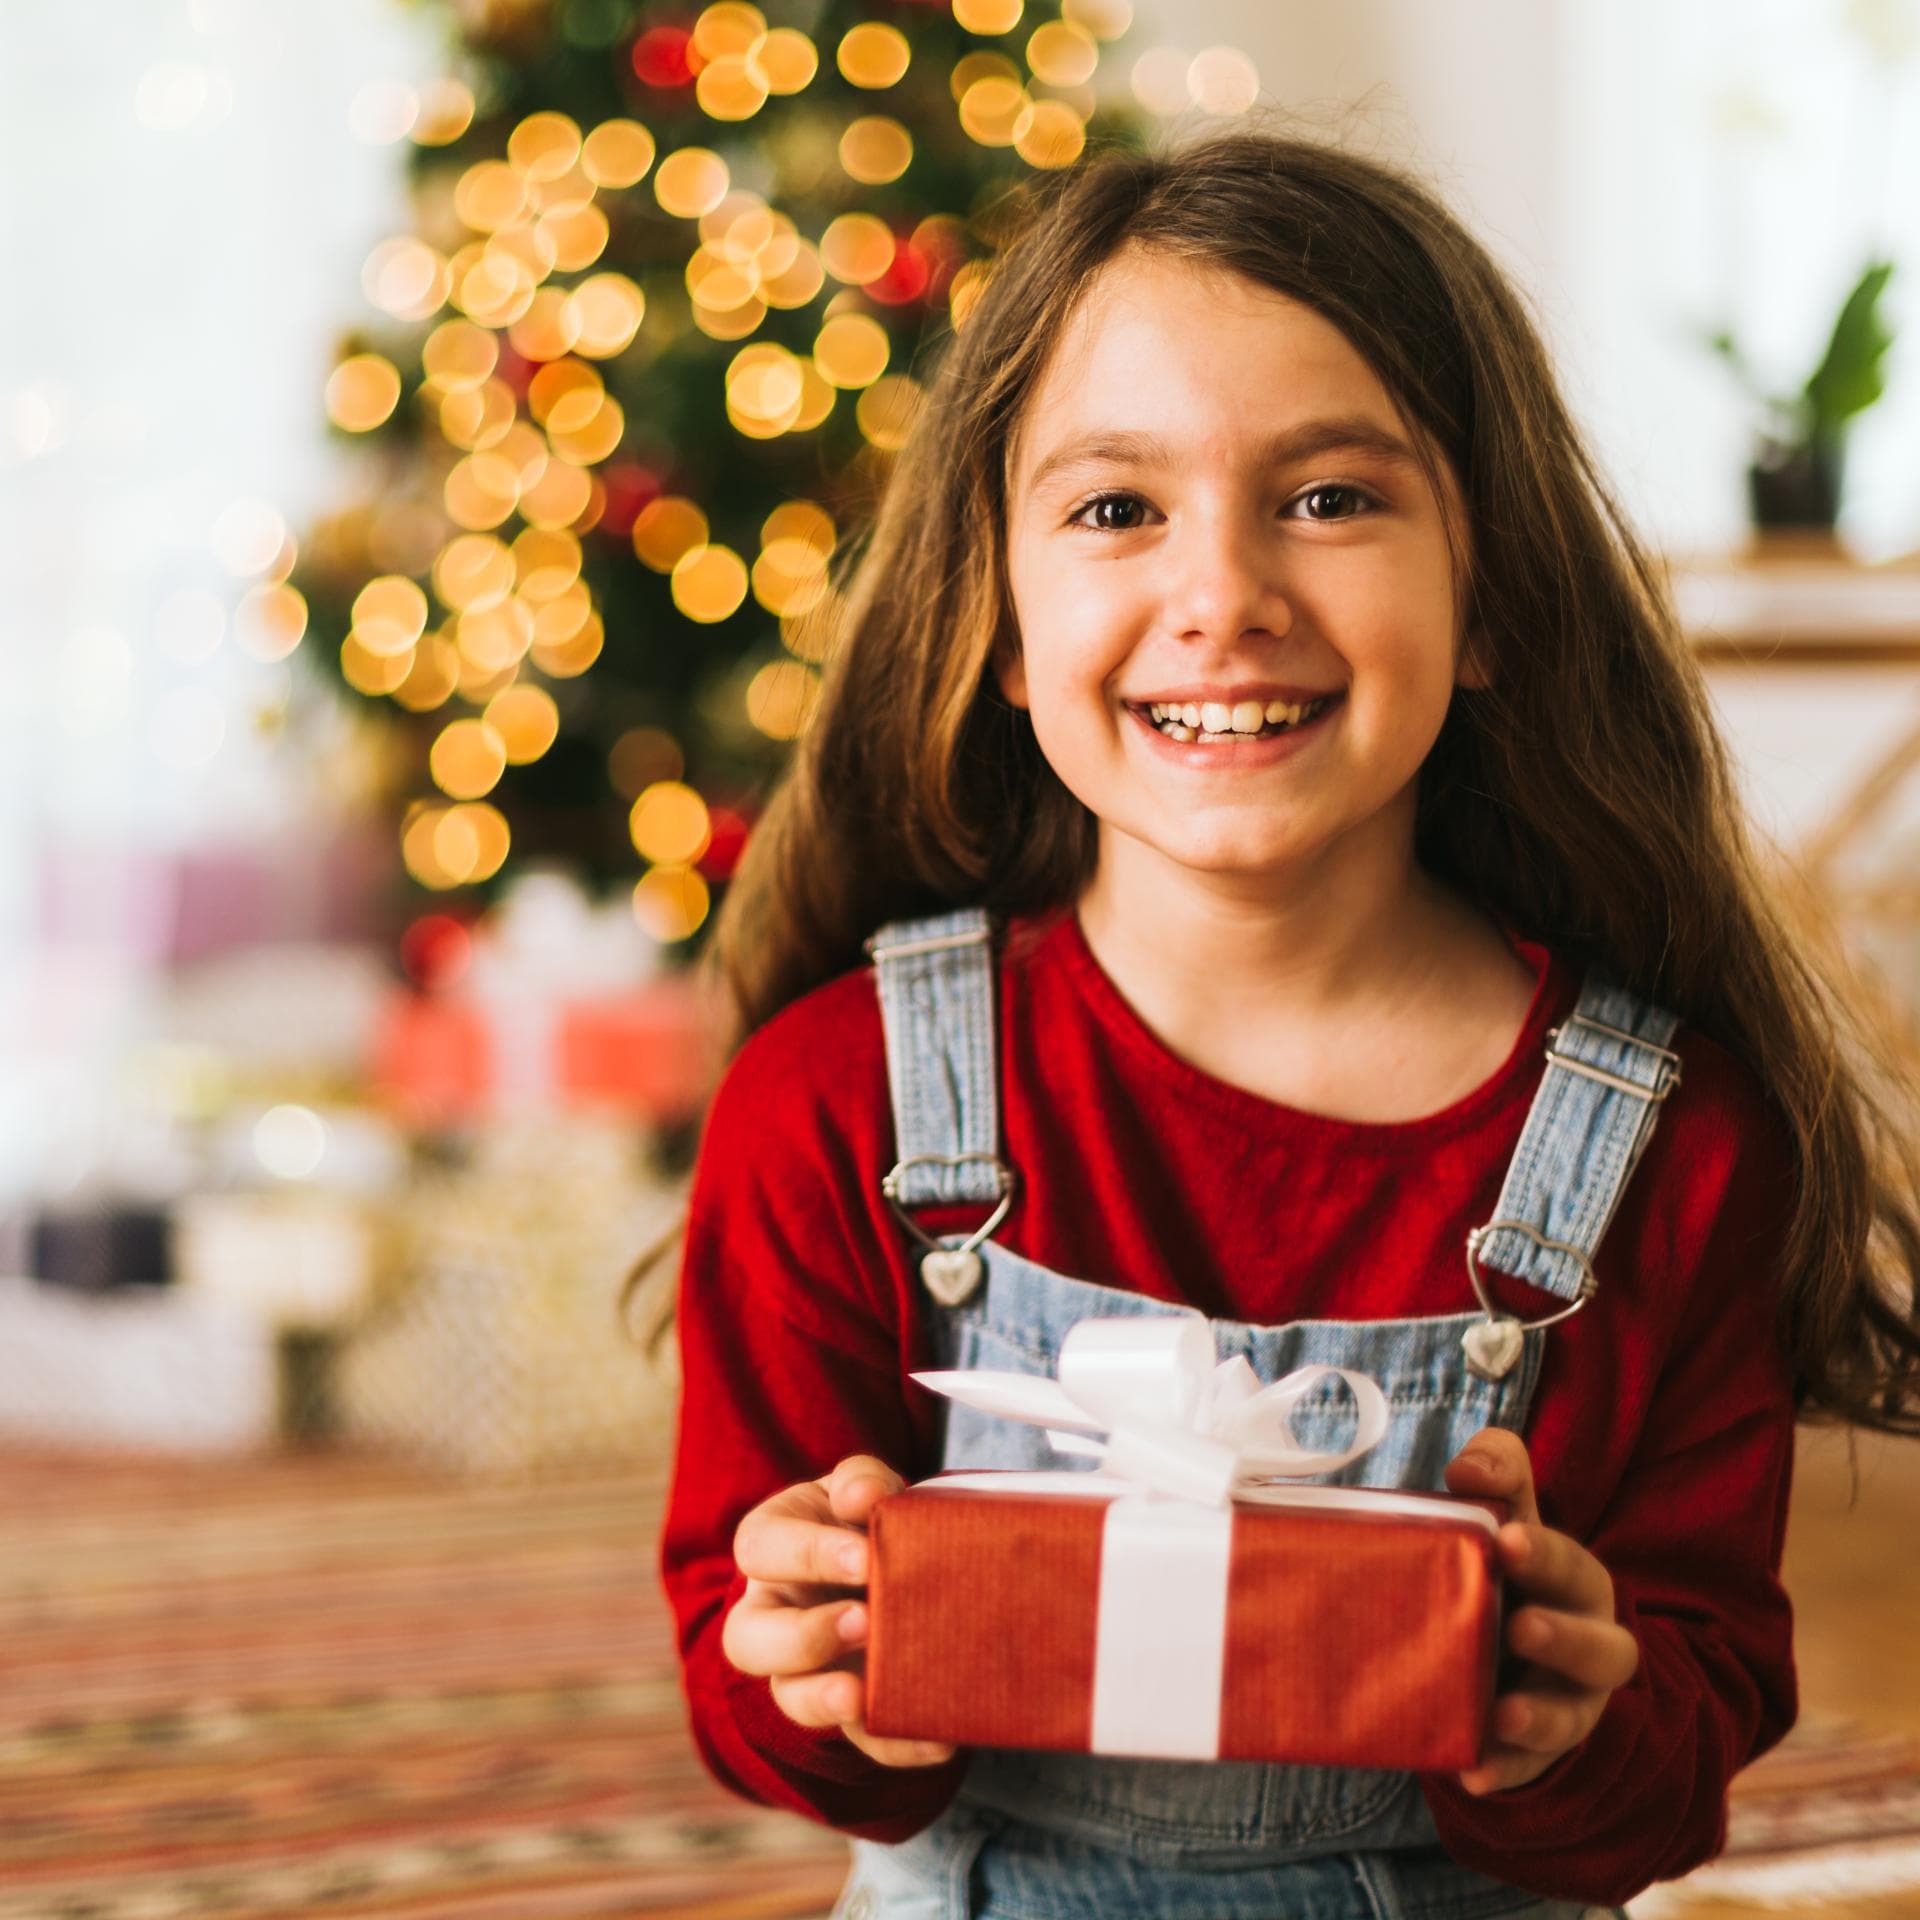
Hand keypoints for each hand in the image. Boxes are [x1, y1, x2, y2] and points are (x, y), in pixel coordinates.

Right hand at [723, 1454, 956, 1769]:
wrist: (899, 1560)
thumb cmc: (867, 1517)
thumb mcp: (860, 1489)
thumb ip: (860, 1482)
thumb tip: (863, 1498)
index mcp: (771, 1546)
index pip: (761, 1549)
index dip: (808, 1554)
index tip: (865, 1557)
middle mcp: (772, 1614)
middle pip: (748, 1641)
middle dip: (802, 1638)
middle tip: (863, 1623)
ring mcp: (804, 1669)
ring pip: (788, 1698)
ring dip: (822, 1699)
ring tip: (863, 1695)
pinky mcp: (848, 1709)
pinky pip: (859, 1739)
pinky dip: (895, 1743)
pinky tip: (937, 1737)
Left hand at [1443, 1428, 1639, 1794]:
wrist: (1504, 1643)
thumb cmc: (1501, 1563)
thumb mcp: (1506, 1511)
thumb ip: (1495, 1473)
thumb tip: (1469, 1471)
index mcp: (1577, 1583)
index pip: (1572, 1566)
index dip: (1545, 1553)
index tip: (1506, 1538)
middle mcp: (1586, 1645)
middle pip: (1599, 1650)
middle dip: (1564, 1638)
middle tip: (1519, 1626)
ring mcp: (1565, 1703)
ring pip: (1571, 1717)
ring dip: (1541, 1717)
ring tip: (1503, 1714)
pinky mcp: (1534, 1752)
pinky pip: (1527, 1770)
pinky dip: (1504, 1770)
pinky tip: (1474, 1771)